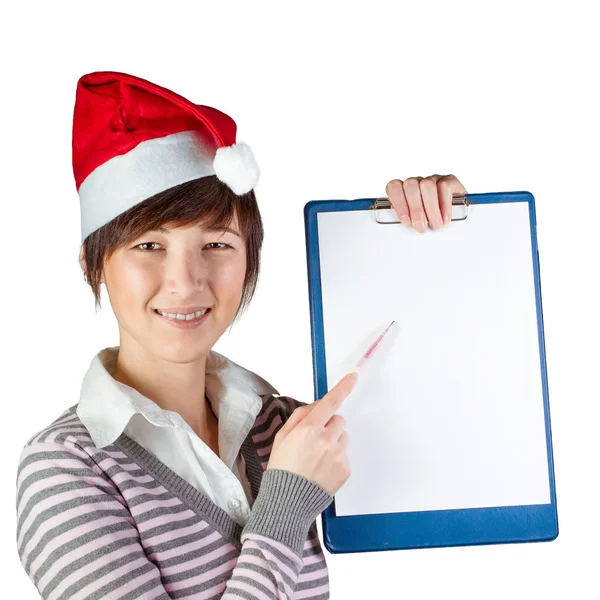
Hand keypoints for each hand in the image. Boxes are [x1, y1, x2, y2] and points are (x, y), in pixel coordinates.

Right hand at [266, 372, 358, 495]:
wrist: (287, 502)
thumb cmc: (282, 468)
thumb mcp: (282, 437)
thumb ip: (300, 416)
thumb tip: (317, 405)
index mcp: (308, 429)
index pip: (330, 402)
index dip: (343, 387)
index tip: (354, 376)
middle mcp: (326, 440)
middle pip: (339, 419)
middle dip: (329, 425)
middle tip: (315, 439)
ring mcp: (338, 455)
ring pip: (343, 437)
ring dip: (334, 441)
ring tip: (317, 458)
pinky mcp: (345, 469)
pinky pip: (345, 454)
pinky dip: (336, 458)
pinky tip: (322, 469)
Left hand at [385, 174, 467, 233]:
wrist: (457, 214)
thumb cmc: (431, 220)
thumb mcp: (417, 221)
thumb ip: (409, 221)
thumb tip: (406, 229)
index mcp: (404, 190)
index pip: (394, 187)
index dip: (398, 203)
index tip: (406, 221)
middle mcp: (418, 182)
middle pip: (411, 186)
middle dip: (416, 209)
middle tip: (421, 227)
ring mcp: (433, 179)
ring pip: (428, 185)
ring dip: (431, 208)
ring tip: (435, 225)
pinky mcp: (450, 180)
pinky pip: (445, 187)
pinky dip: (444, 205)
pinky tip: (445, 218)